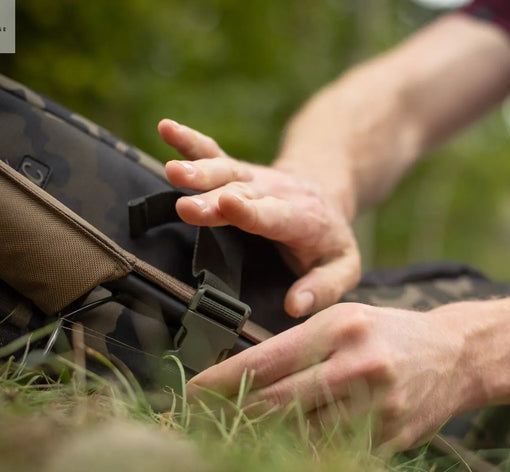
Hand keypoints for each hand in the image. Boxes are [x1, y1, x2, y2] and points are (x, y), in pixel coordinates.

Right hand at [158, 119, 360, 316]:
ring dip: (198, 170)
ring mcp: (252, 180)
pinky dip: (189, 140)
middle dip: (214, 199)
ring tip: (173, 170)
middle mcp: (273, 193)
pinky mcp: (235, 173)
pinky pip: (211, 153)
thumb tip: (295, 306)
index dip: (250, 212)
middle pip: (241, 194)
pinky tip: (166, 127)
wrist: (324, 192)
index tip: (229, 205)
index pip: (273, 216)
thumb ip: (323, 287)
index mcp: (301, 219)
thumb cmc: (329, 239)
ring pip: (224, 171)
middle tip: (188, 206)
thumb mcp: (343, 266)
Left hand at [187, 302, 479, 451]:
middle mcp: (358, 367)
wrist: (455, 356)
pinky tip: (283, 453)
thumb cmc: (389, 333)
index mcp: (341, 329)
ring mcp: (376, 407)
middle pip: (276, 403)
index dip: (221, 381)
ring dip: (263, 441)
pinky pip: (333, 456)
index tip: (190, 392)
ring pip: (301, 437)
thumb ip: (298, 345)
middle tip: (203, 421)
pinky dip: (304, 457)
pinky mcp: (390, 438)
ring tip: (236, 438)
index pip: (266, 360)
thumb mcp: (344, 319)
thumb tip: (240, 376)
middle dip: (233, 416)